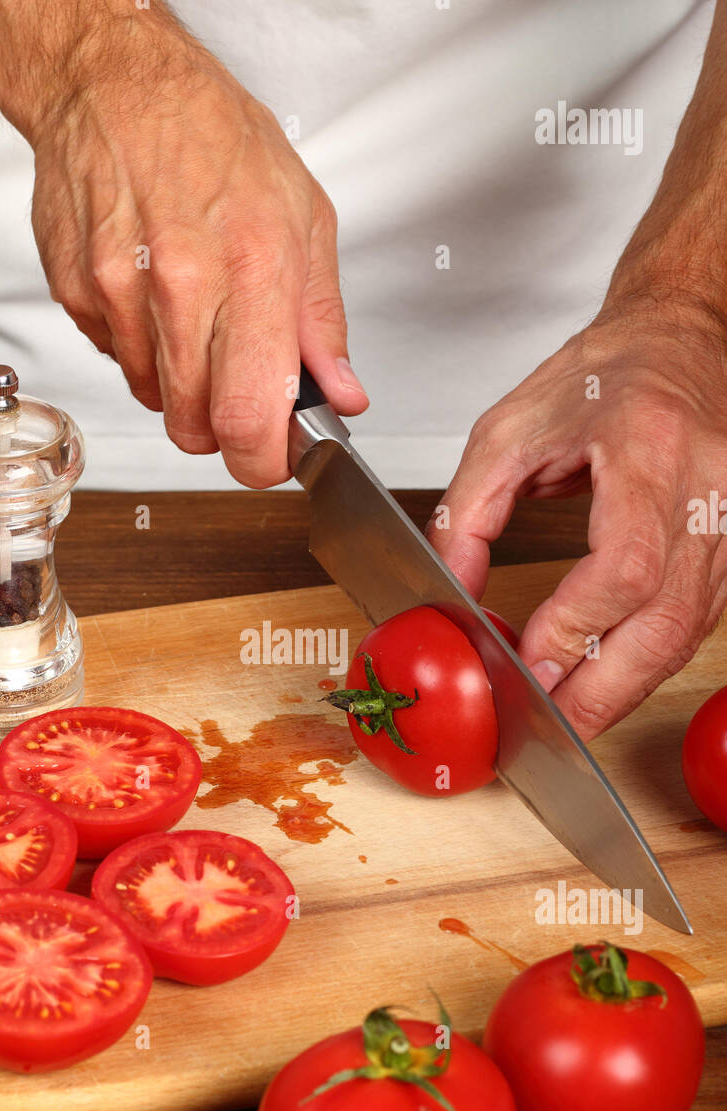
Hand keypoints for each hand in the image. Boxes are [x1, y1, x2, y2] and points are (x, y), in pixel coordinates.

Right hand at [0, 0, 367, 485]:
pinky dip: (141, 348)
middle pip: (196, 426)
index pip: (249, 415)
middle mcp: (181, 284)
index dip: (262, 461)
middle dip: (223, 430)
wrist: (115, 82)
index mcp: (252, 267)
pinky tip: (154, 295)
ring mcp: (119, 292)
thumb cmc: (212, 136)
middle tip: (238, 394)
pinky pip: (116, 359)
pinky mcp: (76, 292)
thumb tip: (341, 393)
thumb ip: (321, 321)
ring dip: (181, 385)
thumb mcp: (304, 217)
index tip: (273, 459)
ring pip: (155, 400)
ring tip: (196, 321)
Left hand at [427, 294, 726, 739]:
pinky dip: (649, 662)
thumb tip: (452, 594)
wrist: (677, 341)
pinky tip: (608, 681)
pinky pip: (696, 623)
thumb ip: (469, 512)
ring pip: (688, 633)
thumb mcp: (508, 429)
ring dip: (626, 688)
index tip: (531, 662)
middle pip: (667, 619)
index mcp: (648, 448)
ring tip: (570, 718)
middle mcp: (704, 490)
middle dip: (604, 687)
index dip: (579, 626)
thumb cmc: (604, 374)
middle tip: (550, 725)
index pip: (626, 563)